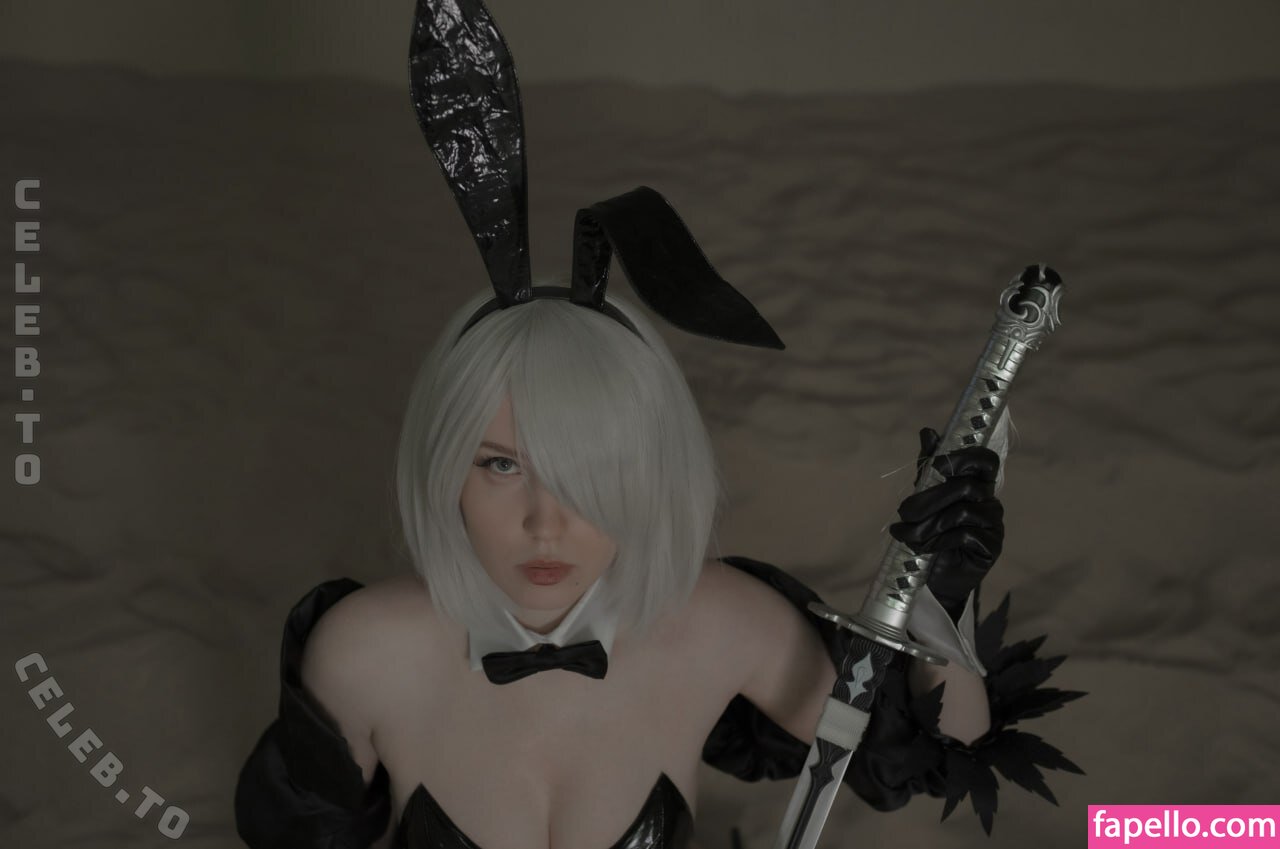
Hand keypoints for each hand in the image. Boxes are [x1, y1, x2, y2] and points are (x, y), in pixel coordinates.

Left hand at [889, 427, 1003, 623]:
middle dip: (929, 498)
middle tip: (903, 513)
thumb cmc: (932, 533)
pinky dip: (936, 540)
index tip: (937, 465)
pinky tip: (923, 548)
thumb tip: (927, 431)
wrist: (936, 577)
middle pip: (967, 486)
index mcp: (977, 484)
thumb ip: (927, 469)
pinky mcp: (991, 548)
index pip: (985, 460)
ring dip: (926, 524)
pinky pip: (964, 535)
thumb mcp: (925, 498)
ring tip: (904, 535)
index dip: (964, 457)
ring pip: (961, 512)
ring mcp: (994, 525)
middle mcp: (990, 501)